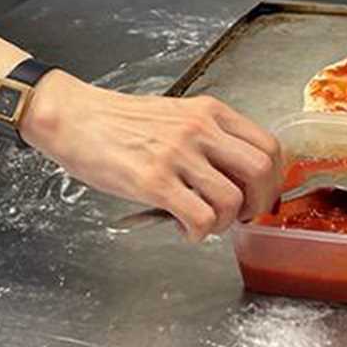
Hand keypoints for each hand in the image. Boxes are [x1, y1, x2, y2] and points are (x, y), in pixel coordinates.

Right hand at [25, 73, 281, 242]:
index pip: (269, 147)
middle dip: (258, 205)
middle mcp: (200, 129)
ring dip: (223, 224)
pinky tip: (183, 228)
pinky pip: (200, 219)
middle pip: (262, 172)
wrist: (74, 117)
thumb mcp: (176, 116)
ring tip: (201, 222)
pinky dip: (198, 234)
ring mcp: (177, 154)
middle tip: (238, 216)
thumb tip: (237, 180)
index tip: (258, 196)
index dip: (272, 180)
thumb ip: (208, 140)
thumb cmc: (120, 122)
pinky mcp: (153, 181)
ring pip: (232, 201)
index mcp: (210, 112)